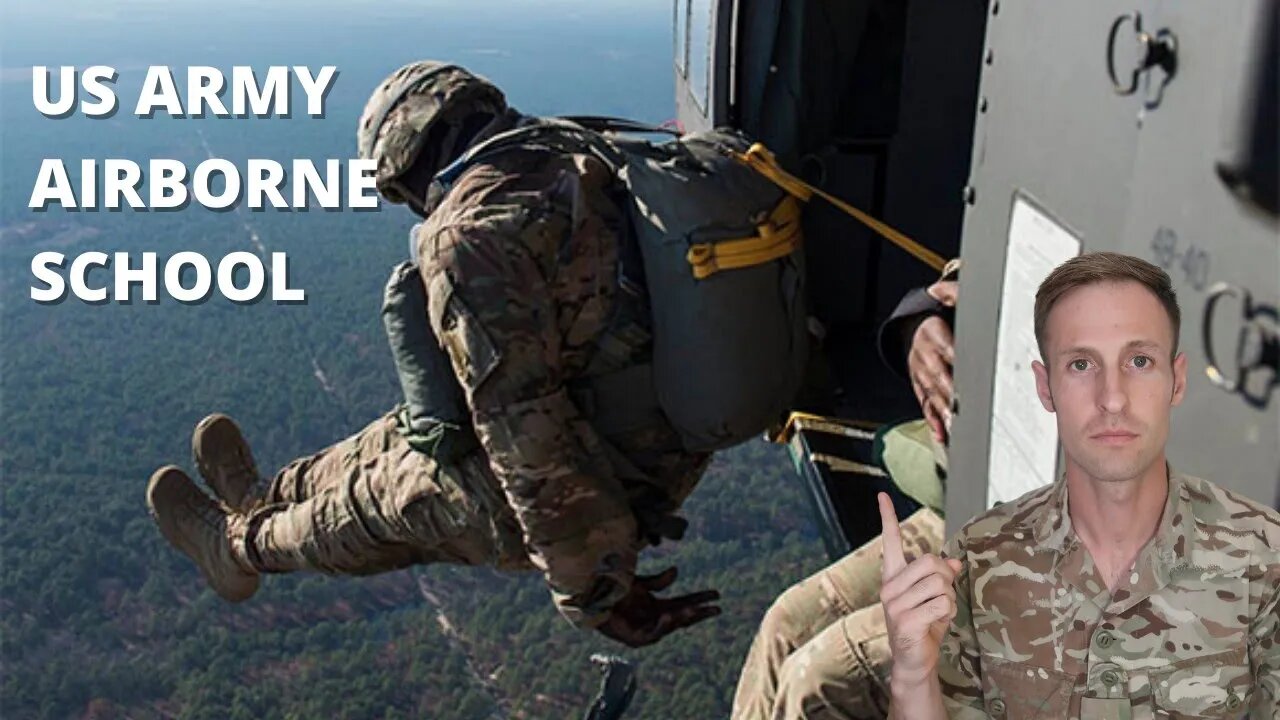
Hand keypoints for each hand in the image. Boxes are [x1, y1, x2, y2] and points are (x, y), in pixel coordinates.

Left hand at [596, 567, 720, 647]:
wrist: (592, 600)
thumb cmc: (614, 592)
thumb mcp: (640, 583)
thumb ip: (658, 581)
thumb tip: (677, 571)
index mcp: (658, 606)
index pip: (685, 603)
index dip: (700, 599)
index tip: (716, 594)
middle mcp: (655, 619)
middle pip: (683, 616)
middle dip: (700, 613)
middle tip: (717, 608)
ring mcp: (646, 630)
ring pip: (670, 625)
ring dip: (683, 618)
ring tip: (694, 610)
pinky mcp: (635, 639)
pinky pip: (652, 633)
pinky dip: (661, 626)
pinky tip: (668, 616)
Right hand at [879, 493, 962, 686]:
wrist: (914, 660)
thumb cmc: (924, 627)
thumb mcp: (935, 599)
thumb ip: (941, 578)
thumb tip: (954, 562)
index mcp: (894, 577)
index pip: (890, 542)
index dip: (887, 518)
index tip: (882, 495)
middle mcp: (889, 587)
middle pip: (931, 562)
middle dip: (946, 579)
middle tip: (942, 596)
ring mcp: (894, 604)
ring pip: (940, 585)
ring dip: (948, 601)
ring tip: (936, 615)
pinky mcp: (904, 621)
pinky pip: (942, 604)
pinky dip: (947, 615)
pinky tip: (934, 625)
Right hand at [910, 279, 957, 441]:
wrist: (910, 327)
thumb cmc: (935, 317)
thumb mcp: (944, 299)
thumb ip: (951, 291)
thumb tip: (943, 288)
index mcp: (932, 333)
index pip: (946, 347)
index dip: (955, 361)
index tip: (968, 375)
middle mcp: (924, 354)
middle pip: (937, 376)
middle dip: (949, 394)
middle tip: (961, 408)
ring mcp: (920, 372)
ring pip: (931, 393)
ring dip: (942, 411)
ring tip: (954, 425)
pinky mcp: (919, 385)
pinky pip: (924, 403)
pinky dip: (932, 418)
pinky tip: (940, 431)